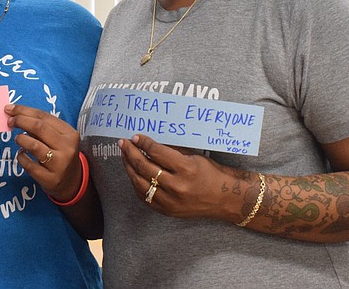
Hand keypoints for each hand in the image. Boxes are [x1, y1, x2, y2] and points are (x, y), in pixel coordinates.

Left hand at [4, 104, 83, 202]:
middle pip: (39, 127)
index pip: (44, 116)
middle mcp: (66, 147)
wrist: (71, 182)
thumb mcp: (58, 138)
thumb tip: (16, 115)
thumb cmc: (61, 154)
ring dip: (21, 139)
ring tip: (18, 139)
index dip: (25, 111)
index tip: (10, 109)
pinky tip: (21, 154)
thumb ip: (42, 127)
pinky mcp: (49, 179)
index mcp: (69, 133)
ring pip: (33, 146)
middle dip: (21, 121)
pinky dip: (21, 157)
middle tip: (10, 122)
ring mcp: (59, 164)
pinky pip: (29, 165)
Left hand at [119, 134, 246, 220]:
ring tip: (124, 157)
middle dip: (130, 153)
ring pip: (140, 183)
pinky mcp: (167, 211)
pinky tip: (132, 174)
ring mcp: (170, 201)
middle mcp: (176, 186)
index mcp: (186, 168)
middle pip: (144, 167)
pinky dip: (136, 184)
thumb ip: (171, 151)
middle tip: (123, 143)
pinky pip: (144, 197)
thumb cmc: (211, 173)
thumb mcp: (194, 157)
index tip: (135, 137)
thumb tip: (149, 142)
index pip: (156, 152)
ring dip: (129, 168)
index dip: (143, 143)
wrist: (224, 199)